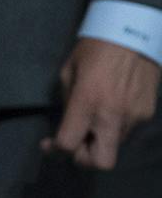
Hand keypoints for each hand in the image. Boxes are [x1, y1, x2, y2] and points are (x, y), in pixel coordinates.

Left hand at [45, 37, 160, 169]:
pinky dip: (115, 128)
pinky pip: (127, 131)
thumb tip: (68, 124)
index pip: (69, 143)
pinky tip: (111, 108)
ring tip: (93, 121)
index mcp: (87, 102)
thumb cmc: (94, 49)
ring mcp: (134, 117)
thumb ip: (68, 102)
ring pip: (115, 147)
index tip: (49, 144)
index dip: (56, 149)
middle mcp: (112, 116)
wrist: (134, 35)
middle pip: (101, 163)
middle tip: (77, 144)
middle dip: (85, 159)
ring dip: (101, 140)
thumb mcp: (69, 71)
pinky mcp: (147, 115)